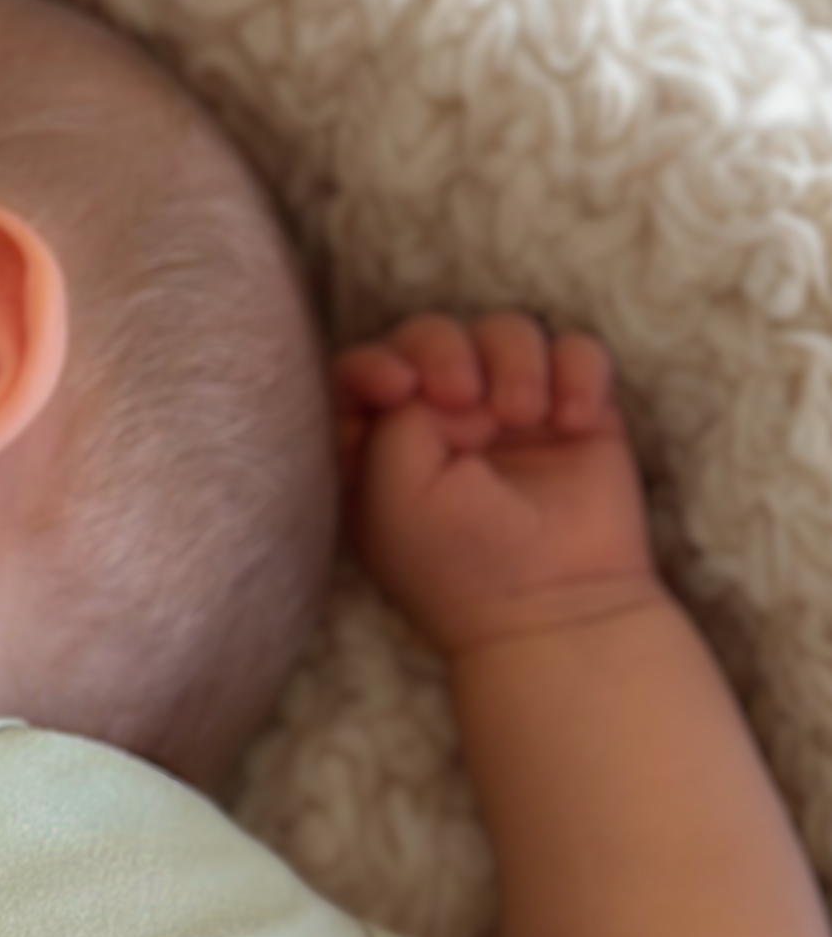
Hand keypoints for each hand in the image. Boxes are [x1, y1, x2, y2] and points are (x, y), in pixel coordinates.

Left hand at [334, 312, 659, 661]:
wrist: (559, 604)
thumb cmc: (460, 561)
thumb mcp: (393, 490)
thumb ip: (391, 414)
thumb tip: (432, 373)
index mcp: (378, 452)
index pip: (359, 373)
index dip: (375, 362)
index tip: (400, 386)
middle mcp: (439, 426)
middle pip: (430, 336)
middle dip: (444, 347)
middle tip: (465, 394)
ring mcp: (507, 415)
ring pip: (505, 332)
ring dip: (514, 357)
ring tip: (524, 415)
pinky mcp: (571, 412)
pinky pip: (576, 350)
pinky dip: (578, 372)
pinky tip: (574, 423)